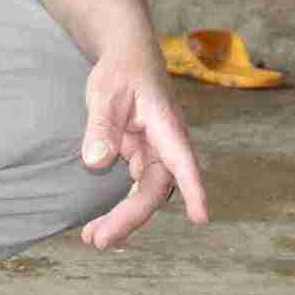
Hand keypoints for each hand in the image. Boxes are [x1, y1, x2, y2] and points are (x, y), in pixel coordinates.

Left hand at [76, 42, 209, 248]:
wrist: (127, 55)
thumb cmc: (122, 69)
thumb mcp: (106, 92)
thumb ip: (101, 127)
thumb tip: (95, 163)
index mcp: (165, 125)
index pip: (182, 160)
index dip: (193, 189)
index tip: (201, 217)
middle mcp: (165, 144)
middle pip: (156, 188)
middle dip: (131, 216)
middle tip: (100, 239)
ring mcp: (154, 153)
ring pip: (145, 193)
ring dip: (123, 217)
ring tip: (93, 239)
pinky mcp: (140, 157)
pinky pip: (134, 188)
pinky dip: (118, 207)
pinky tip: (97, 225)